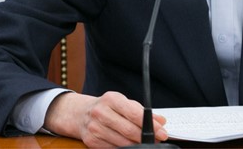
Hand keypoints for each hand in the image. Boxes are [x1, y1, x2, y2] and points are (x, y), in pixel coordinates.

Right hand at [44, 91, 167, 146]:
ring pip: (122, 142)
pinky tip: (131, 146)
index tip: (162, 132)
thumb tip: (161, 121)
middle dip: (146, 137)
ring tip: (146, 144)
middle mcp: (101, 112)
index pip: (134, 113)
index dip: (151, 125)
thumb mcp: (123, 103)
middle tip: (157, 140)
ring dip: (137, 145)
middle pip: (129, 130)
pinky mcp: (91, 141)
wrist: (80, 114)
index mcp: (111, 99)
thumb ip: (142, 112)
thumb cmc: (106, 107)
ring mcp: (95, 128)